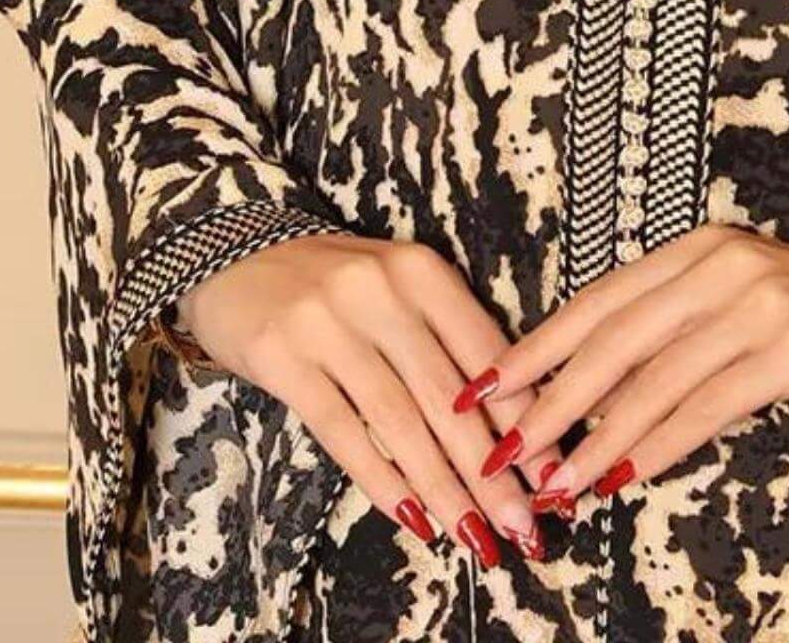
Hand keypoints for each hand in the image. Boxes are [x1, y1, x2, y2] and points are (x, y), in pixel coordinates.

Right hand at [174, 231, 565, 566]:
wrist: (233, 252)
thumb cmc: (334, 282)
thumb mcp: (397, 289)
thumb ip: (445, 339)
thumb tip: (507, 421)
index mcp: (422, 271)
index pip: (486, 354)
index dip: (524, 417)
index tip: (555, 471)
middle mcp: (382, 291)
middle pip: (449, 397)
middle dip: (491, 471)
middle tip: (525, 526)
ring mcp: (330, 324)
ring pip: (401, 422)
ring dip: (443, 488)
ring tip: (475, 535)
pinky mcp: (283, 357)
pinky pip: (343, 430)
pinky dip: (381, 479)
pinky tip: (412, 517)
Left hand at [450, 223, 788, 511]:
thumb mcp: (745, 313)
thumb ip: (678, 338)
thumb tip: (592, 400)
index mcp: (702, 249)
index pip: (600, 301)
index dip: (537, 346)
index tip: (484, 388)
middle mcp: (723, 263)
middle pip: (614, 338)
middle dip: (549, 397)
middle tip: (500, 445)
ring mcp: (759, 301)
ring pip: (653, 377)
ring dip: (596, 436)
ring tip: (552, 481)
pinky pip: (707, 404)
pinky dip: (659, 444)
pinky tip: (624, 475)